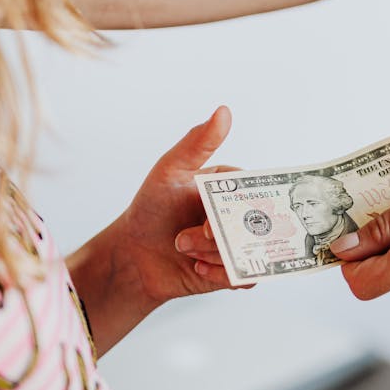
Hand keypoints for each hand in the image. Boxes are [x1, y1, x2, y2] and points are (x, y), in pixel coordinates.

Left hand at [112, 106, 238, 303]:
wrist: (133, 256)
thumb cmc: (151, 208)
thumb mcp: (170, 170)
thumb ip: (198, 143)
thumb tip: (224, 111)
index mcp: (230, 187)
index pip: (255, 191)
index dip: (242, 203)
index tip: (217, 212)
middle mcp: (238, 215)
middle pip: (256, 224)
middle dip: (225, 232)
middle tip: (200, 233)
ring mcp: (238, 244)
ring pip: (250, 252)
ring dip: (216, 253)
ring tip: (186, 248)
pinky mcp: (233, 271)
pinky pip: (245, 278)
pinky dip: (220, 274)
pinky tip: (196, 267)